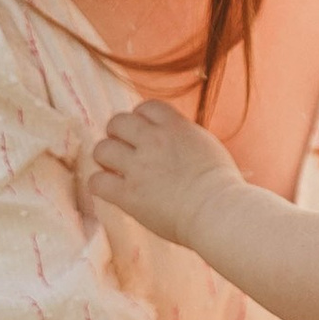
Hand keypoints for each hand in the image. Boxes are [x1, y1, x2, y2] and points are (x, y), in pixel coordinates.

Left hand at [91, 99, 238, 251]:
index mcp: (175, 127)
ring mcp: (138, 167)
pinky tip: (110, 191)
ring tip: (114, 170)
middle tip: (124, 151)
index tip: (143, 133)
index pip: (145, 107)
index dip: (140, 119)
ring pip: (101, 149)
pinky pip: (97, 181)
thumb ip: (183, 137)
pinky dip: (99, 184)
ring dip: (105, 158)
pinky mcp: (128, 194)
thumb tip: (171, 136)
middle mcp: (153, 141)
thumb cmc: (222, 186)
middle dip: (117, 135)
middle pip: (117, 122)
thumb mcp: (206, 146)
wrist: (218, 212)